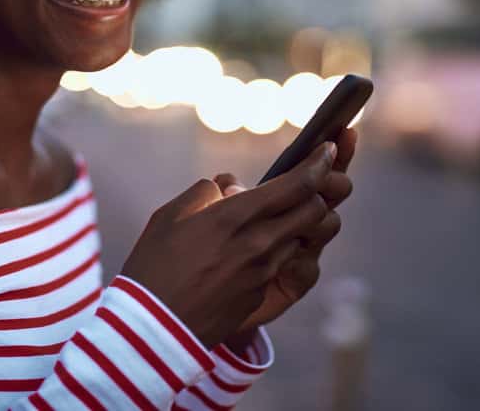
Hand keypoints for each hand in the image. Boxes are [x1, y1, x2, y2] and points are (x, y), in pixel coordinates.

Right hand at [120, 140, 338, 348]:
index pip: (297, 185)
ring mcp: (263, 273)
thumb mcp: (169, 216)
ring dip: (298, 222)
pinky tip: (253, 247)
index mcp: (235, 217)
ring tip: (276, 214)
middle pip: (315, 211)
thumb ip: (206, 193)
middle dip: (320, 192)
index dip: (319, 163)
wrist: (152, 330)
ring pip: (302, 238)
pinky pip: (282, 264)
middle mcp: (258, 244)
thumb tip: (232, 189)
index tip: (327, 149)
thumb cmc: (153, 267)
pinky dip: (278, 248)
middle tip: (307, 182)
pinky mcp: (260, 295)